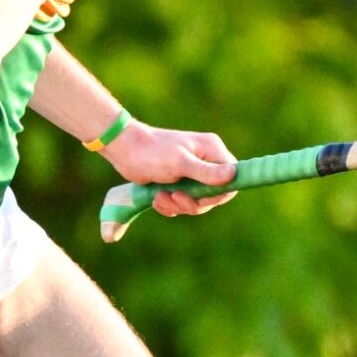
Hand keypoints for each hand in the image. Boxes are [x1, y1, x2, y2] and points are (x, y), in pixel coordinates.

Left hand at [104, 121, 238, 219]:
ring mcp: (192, 173)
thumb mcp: (179, 163)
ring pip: (197, 202)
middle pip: (214, 195)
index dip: (218, 194)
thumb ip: (206, 171)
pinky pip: (183, 203)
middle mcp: (206, 162)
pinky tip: (157, 199)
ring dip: (178, 205)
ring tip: (160, 197)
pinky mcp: (179, 183)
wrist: (124, 151)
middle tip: (174, 197)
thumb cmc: (152, 152)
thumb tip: (233, 175)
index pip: (232, 179)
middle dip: (193, 203)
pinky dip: (170, 206)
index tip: (199, 198)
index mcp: (212, 150)